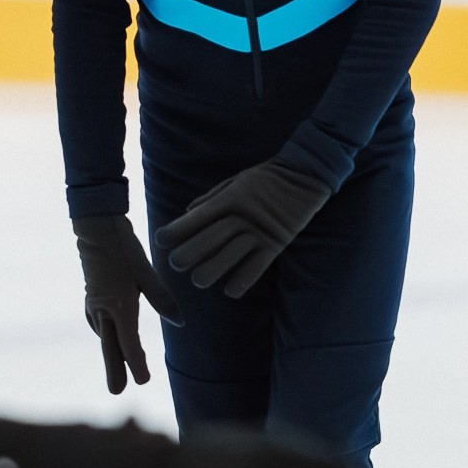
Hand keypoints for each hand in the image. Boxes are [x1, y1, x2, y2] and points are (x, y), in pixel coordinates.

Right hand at [72, 214, 182, 393]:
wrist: (95, 227)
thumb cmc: (124, 247)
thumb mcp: (147, 271)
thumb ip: (163, 298)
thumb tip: (180, 321)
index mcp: (119, 305)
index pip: (129, 343)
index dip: (137, 364)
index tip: (143, 381)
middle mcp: (104, 309)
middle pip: (111, 347)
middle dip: (115, 370)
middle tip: (117, 392)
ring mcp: (94, 303)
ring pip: (105, 336)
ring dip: (112, 354)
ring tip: (119, 371)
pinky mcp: (91, 297)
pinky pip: (99, 323)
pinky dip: (107, 335)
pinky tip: (111, 337)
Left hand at [159, 160, 330, 297]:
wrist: (305, 176)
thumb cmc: (265, 179)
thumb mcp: (236, 181)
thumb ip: (211, 199)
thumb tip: (188, 214)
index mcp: (230, 198)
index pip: (198, 217)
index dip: (177, 230)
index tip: (161, 240)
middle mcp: (243, 215)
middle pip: (211, 238)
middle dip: (190, 252)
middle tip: (176, 264)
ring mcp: (261, 231)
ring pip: (232, 255)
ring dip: (213, 270)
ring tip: (198, 280)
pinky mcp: (277, 243)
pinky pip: (258, 265)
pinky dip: (244, 280)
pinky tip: (230, 291)